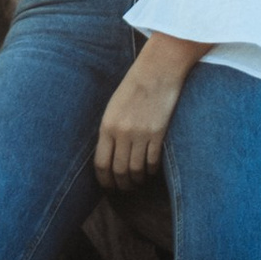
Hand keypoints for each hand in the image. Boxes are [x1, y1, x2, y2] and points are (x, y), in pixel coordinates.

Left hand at [94, 34, 205, 186]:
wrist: (157, 70)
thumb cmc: (134, 86)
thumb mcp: (113, 107)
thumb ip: (110, 130)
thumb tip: (109, 155)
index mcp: (107, 126)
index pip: (101, 163)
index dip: (103, 179)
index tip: (107, 185)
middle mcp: (122, 133)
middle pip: (119, 171)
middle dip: (120, 184)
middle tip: (123, 189)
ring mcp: (141, 134)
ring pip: (136, 170)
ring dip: (136, 181)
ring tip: (137, 183)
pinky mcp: (159, 134)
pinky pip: (152, 162)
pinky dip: (150, 171)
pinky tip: (149, 171)